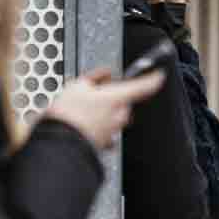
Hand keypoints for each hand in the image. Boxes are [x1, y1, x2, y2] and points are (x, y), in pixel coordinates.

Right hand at [42, 66, 167, 153]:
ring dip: (104, 111)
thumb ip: (96, 77)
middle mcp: (121, 116)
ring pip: (115, 116)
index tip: (159, 75)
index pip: (146, 85)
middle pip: (125, 101)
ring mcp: (114, 131)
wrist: (59, 142)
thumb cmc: (69, 115)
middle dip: (113, 96)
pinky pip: (106, 130)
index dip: (154, 78)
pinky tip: (82, 123)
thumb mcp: (77, 85)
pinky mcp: (105, 144)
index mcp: (119, 98)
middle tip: (93, 93)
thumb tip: (105, 75)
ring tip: (82, 109)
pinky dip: (98, 125)